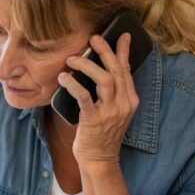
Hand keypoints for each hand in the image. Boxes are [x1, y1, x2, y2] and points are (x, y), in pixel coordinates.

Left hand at [57, 32, 139, 166]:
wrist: (99, 160)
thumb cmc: (102, 134)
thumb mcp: (113, 112)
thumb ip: (111, 93)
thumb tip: (96, 70)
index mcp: (130, 100)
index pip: (127, 70)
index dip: (123, 52)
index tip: (122, 35)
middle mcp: (124, 104)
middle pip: (117, 70)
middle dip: (105, 51)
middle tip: (94, 38)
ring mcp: (110, 112)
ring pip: (104, 79)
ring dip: (87, 66)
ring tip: (72, 59)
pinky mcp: (94, 120)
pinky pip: (84, 96)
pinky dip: (73, 84)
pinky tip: (64, 78)